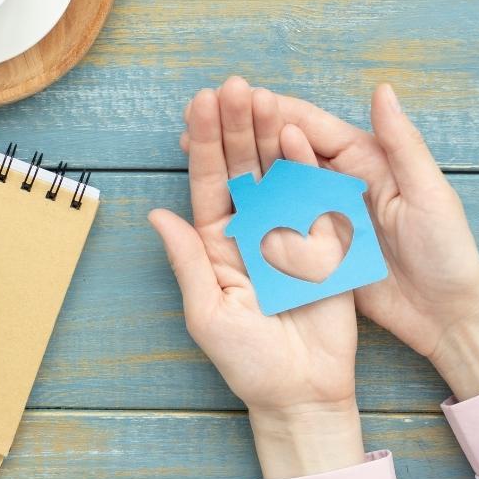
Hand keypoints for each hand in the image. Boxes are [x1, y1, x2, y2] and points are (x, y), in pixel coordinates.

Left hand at [150, 77, 363, 478]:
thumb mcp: (208, 312)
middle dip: (235, 126)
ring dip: (267, 135)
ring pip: (275, 173)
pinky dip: (305, 166)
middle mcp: (251, 230)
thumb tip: (157, 215)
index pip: (207, 183)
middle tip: (233, 86)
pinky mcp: (322, 242)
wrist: (303, 391)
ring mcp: (287, 232)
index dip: (202, 143)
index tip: (200, 104)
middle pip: (240, 168)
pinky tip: (294, 135)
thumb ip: (187, 260)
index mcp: (218, 243)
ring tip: (261, 97)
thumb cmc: (249, 360)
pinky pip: (313, 198)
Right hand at [183, 82, 478, 399]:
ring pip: (276, 183)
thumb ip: (403, 143)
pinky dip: (253, 209)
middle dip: (243, 134)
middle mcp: (341, 181)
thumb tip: (381, 89)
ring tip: (199, 154)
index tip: (228, 100)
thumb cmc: (448, 251)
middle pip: (284, 149)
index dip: (269, 112)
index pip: (310, 126)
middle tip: (199, 121)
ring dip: (241, 169)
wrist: (448, 313)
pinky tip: (224, 204)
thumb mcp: (429, 194)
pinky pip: (280, 223)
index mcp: (366, 160)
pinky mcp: (320, 248)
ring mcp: (326, 215)